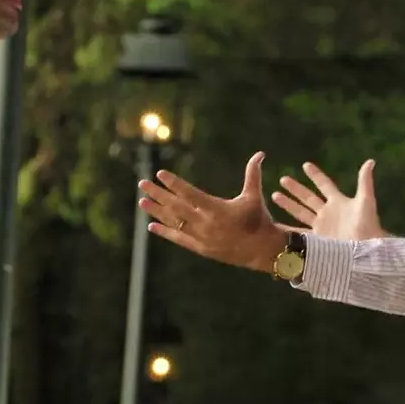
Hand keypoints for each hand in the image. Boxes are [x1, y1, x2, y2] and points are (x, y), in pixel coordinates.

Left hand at [138, 151, 287, 273]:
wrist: (262, 250)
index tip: (160, 174)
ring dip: (157, 212)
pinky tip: (151, 226)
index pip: (189, 193)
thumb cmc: (259, 219)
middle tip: (142, 183)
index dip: (174, 183)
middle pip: (176, 207)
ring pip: (174, 223)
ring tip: (142, 202)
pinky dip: (164, 232)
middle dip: (158, 194)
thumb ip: (253, 174)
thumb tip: (260, 153)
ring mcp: (202, 237)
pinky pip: (179, 239)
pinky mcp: (201, 248)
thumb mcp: (254, 196)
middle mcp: (206, 223)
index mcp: (217, 208)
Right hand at [271, 160, 386, 240]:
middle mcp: (328, 213)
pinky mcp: (318, 239)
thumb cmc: (368, 225)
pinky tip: (277, 225)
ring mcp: (322, 226)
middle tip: (283, 179)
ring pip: (301, 212)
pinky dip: (288, 229)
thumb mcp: (366, 201)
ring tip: (274, 195)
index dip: (315, 175)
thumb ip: (365, 181)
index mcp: (339, 202)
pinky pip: (300, 232)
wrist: (366, 250)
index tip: (305, 165)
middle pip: (308, 197)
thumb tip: (370, 161)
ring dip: (288, 204)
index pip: (324, 184)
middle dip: (296, 188)